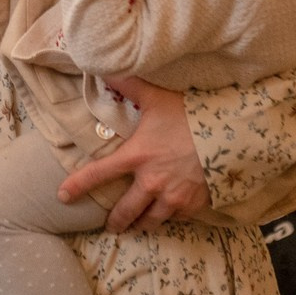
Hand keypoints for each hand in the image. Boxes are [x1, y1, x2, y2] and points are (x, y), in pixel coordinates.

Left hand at [58, 78, 210, 229]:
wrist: (232, 135)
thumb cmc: (192, 115)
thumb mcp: (158, 97)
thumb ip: (130, 85)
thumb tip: (105, 66)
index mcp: (137, 156)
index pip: (99, 173)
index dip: (78, 186)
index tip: (62, 196)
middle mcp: (151, 182)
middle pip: (125, 211)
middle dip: (116, 222)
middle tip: (111, 227)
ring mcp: (173, 197)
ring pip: (150, 221)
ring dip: (141, 225)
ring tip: (136, 228)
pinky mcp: (194, 205)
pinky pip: (177, 218)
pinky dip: (170, 217)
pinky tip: (169, 214)